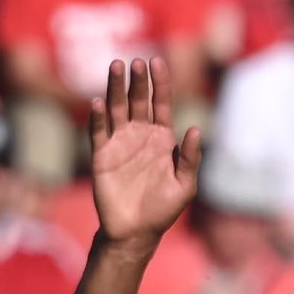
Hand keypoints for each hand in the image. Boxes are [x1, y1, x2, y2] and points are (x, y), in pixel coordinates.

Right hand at [89, 60, 206, 249]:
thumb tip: (195, 129)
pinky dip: (98, 117)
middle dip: (137, 81)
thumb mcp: (184, 186)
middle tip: (136, 61)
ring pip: (117, 108)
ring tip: (116, 66)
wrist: (135, 232)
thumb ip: (190, 158)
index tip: (157, 61)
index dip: (160, 83)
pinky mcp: (102, 154)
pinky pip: (98, 131)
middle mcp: (140, 135)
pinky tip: (98, 102)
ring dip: (115, 88)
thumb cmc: (163, 209)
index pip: (161, 104)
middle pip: (138, 100)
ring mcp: (120, 143)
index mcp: (162, 139)